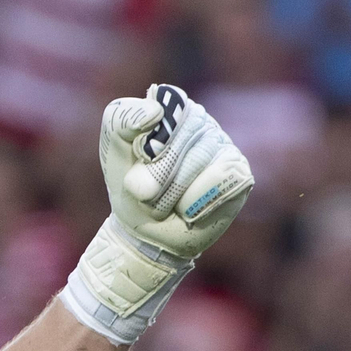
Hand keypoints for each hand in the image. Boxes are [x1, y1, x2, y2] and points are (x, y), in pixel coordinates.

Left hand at [61, 85, 252, 344]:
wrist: (140, 242)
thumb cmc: (126, 198)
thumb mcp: (112, 152)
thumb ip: (123, 117)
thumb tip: (153, 110)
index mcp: (177, 115)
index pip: (167, 109)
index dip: (142, 141)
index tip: (129, 170)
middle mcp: (206, 130)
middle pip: (186, 136)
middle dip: (156, 173)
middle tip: (143, 195)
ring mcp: (224, 154)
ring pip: (202, 158)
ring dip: (173, 189)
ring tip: (164, 206)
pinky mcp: (238, 181)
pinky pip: (227, 176)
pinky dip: (200, 197)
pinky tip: (187, 213)